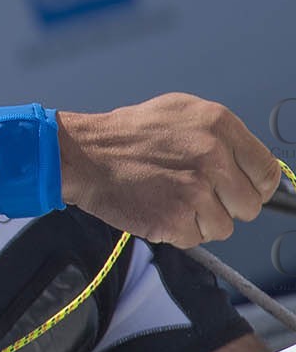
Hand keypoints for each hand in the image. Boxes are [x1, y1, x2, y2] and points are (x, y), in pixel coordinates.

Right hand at [57, 93, 283, 246]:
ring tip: (169, 198)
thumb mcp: (180, 112)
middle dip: (225, 206)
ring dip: (200, 221)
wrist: (83, 154)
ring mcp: (195, 189)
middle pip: (250, 205)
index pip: (267, 172)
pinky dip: (177, 230)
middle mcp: (213, 156)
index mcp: (219, 125)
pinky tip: (157, 207)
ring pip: (224, 227)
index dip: (255, 187)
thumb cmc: (128, 134)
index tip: (238, 191)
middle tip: (192, 194)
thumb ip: (222, 135)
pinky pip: (196, 239)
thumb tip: (252, 166)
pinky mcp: (176, 219)